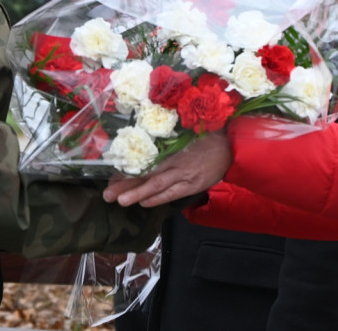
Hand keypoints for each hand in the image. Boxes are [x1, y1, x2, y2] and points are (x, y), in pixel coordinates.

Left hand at [102, 131, 232, 207]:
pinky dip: (158, 198)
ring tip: (120, 201)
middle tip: (107, 194)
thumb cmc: (204, 135)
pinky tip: (145, 203)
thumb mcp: (183, 133)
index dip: (127, 169)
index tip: (110, 175)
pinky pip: (173, 193)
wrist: (230, 144)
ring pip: (157, 185)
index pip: (144, 159)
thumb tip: (142, 144)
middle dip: (126, 185)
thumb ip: (165, 140)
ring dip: (138, 194)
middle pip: (146, 174)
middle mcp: (174, 161)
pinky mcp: (194, 184)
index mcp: (170, 146)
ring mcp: (184, 174)